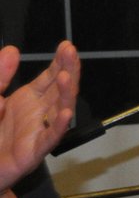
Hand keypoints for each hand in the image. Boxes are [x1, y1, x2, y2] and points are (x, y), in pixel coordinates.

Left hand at [0, 41, 79, 193]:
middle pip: (60, 89)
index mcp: (29, 99)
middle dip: (68, 70)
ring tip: (67, 76)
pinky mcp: (34, 150)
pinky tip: (65, 113)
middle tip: (72, 52)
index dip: (60, 61)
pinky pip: (51, 137)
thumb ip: (0, 76)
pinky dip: (60, 126)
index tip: (66, 47)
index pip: (50, 77)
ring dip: (66, 94)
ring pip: (60, 110)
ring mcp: (39, 130)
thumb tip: (13, 51)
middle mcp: (39, 113)